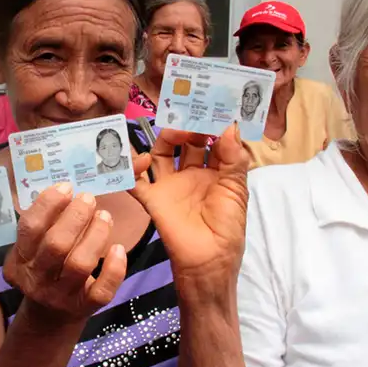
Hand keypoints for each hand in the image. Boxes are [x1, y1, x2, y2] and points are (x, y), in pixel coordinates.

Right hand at [3, 182, 126, 323]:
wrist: (49, 317)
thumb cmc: (44, 270)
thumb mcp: (33, 251)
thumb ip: (44, 226)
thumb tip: (66, 189)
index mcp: (19, 260)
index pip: (30, 228)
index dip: (48, 204)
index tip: (66, 187)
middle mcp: (36, 279)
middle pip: (56, 245)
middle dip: (75, 217)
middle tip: (88, 199)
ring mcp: (60, 296)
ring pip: (80, 264)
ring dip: (96, 234)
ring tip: (104, 216)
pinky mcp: (84, 307)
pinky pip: (102, 290)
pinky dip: (114, 268)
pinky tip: (118, 248)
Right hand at [130, 123, 250, 282]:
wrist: (207, 263)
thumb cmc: (227, 229)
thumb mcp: (236, 190)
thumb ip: (233, 158)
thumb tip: (230, 125)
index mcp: (216, 172)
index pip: (212, 140)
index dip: (212, 123)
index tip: (212, 103)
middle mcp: (191, 174)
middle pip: (186, 142)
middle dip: (188, 125)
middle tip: (190, 111)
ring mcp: (170, 186)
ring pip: (161, 153)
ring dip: (164, 139)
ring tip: (172, 131)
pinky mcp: (152, 199)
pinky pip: (136, 181)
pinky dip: (130, 168)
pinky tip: (136, 157)